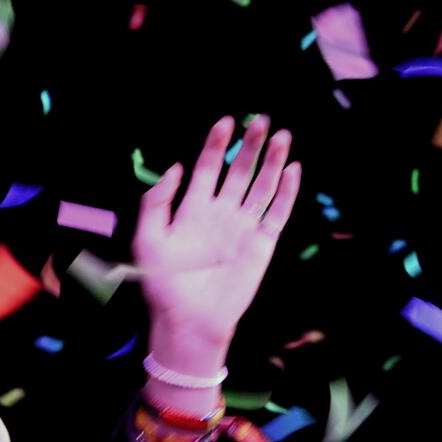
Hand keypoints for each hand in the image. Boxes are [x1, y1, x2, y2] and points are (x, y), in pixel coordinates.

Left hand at [134, 116, 300, 374]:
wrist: (188, 321)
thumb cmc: (164, 285)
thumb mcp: (148, 239)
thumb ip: (157, 201)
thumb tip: (175, 167)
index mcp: (194, 209)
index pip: (209, 167)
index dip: (217, 144)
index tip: (225, 122)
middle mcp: (222, 214)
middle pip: (240, 171)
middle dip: (251, 145)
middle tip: (262, 121)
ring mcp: (243, 228)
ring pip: (262, 187)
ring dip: (273, 162)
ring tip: (282, 136)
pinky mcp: (261, 245)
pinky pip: (277, 214)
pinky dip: (287, 193)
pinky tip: (293, 170)